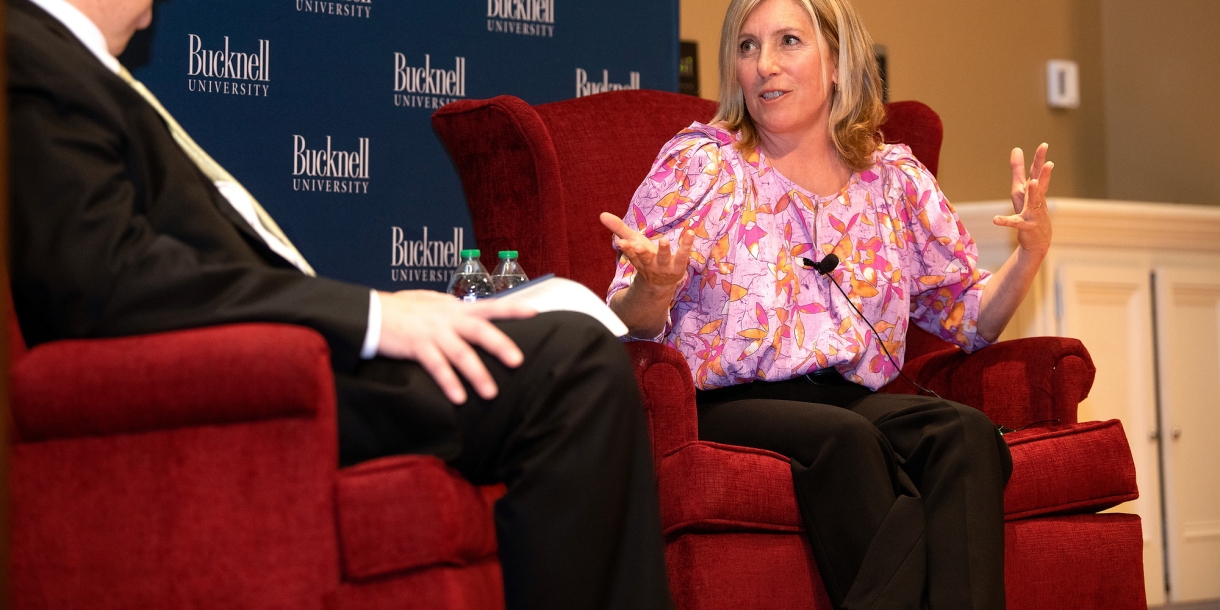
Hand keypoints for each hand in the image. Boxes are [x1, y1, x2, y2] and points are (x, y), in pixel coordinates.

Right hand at [376, 290, 535, 403]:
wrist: (370, 313)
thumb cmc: (401, 310)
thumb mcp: (431, 304)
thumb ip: (452, 310)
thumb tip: (471, 314)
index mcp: (454, 308)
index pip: (489, 306)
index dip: (511, 309)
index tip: (534, 313)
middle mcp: (446, 318)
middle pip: (480, 330)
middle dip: (500, 345)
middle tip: (518, 361)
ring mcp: (432, 332)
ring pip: (460, 353)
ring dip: (477, 373)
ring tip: (490, 392)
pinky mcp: (416, 345)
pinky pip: (436, 366)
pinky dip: (448, 382)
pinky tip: (459, 397)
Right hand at [599, 211, 694, 293]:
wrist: (660, 283)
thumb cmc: (645, 257)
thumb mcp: (632, 242)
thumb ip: (618, 228)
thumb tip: (601, 214)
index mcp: (637, 258)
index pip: (630, 253)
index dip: (626, 248)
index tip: (620, 242)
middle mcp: (649, 264)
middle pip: (643, 259)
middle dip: (640, 253)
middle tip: (637, 246)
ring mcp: (665, 266)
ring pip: (663, 259)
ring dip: (663, 251)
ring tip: (664, 241)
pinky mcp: (679, 266)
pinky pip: (683, 256)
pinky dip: (687, 245)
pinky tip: (690, 233)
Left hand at [993, 143, 1053, 255]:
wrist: (1038, 239)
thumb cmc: (1029, 210)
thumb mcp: (1021, 189)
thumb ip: (1018, 170)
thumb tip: (1016, 148)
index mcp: (1034, 190)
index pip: (1037, 172)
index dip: (1039, 159)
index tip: (1043, 145)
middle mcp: (1036, 200)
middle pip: (1040, 185)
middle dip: (1044, 174)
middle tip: (1049, 163)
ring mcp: (1033, 213)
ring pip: (1034, 202)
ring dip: (1034, 193)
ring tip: (1033, 183)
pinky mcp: (1026, 226)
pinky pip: (1015, 223)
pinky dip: (1005, 221)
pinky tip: (996, 220)